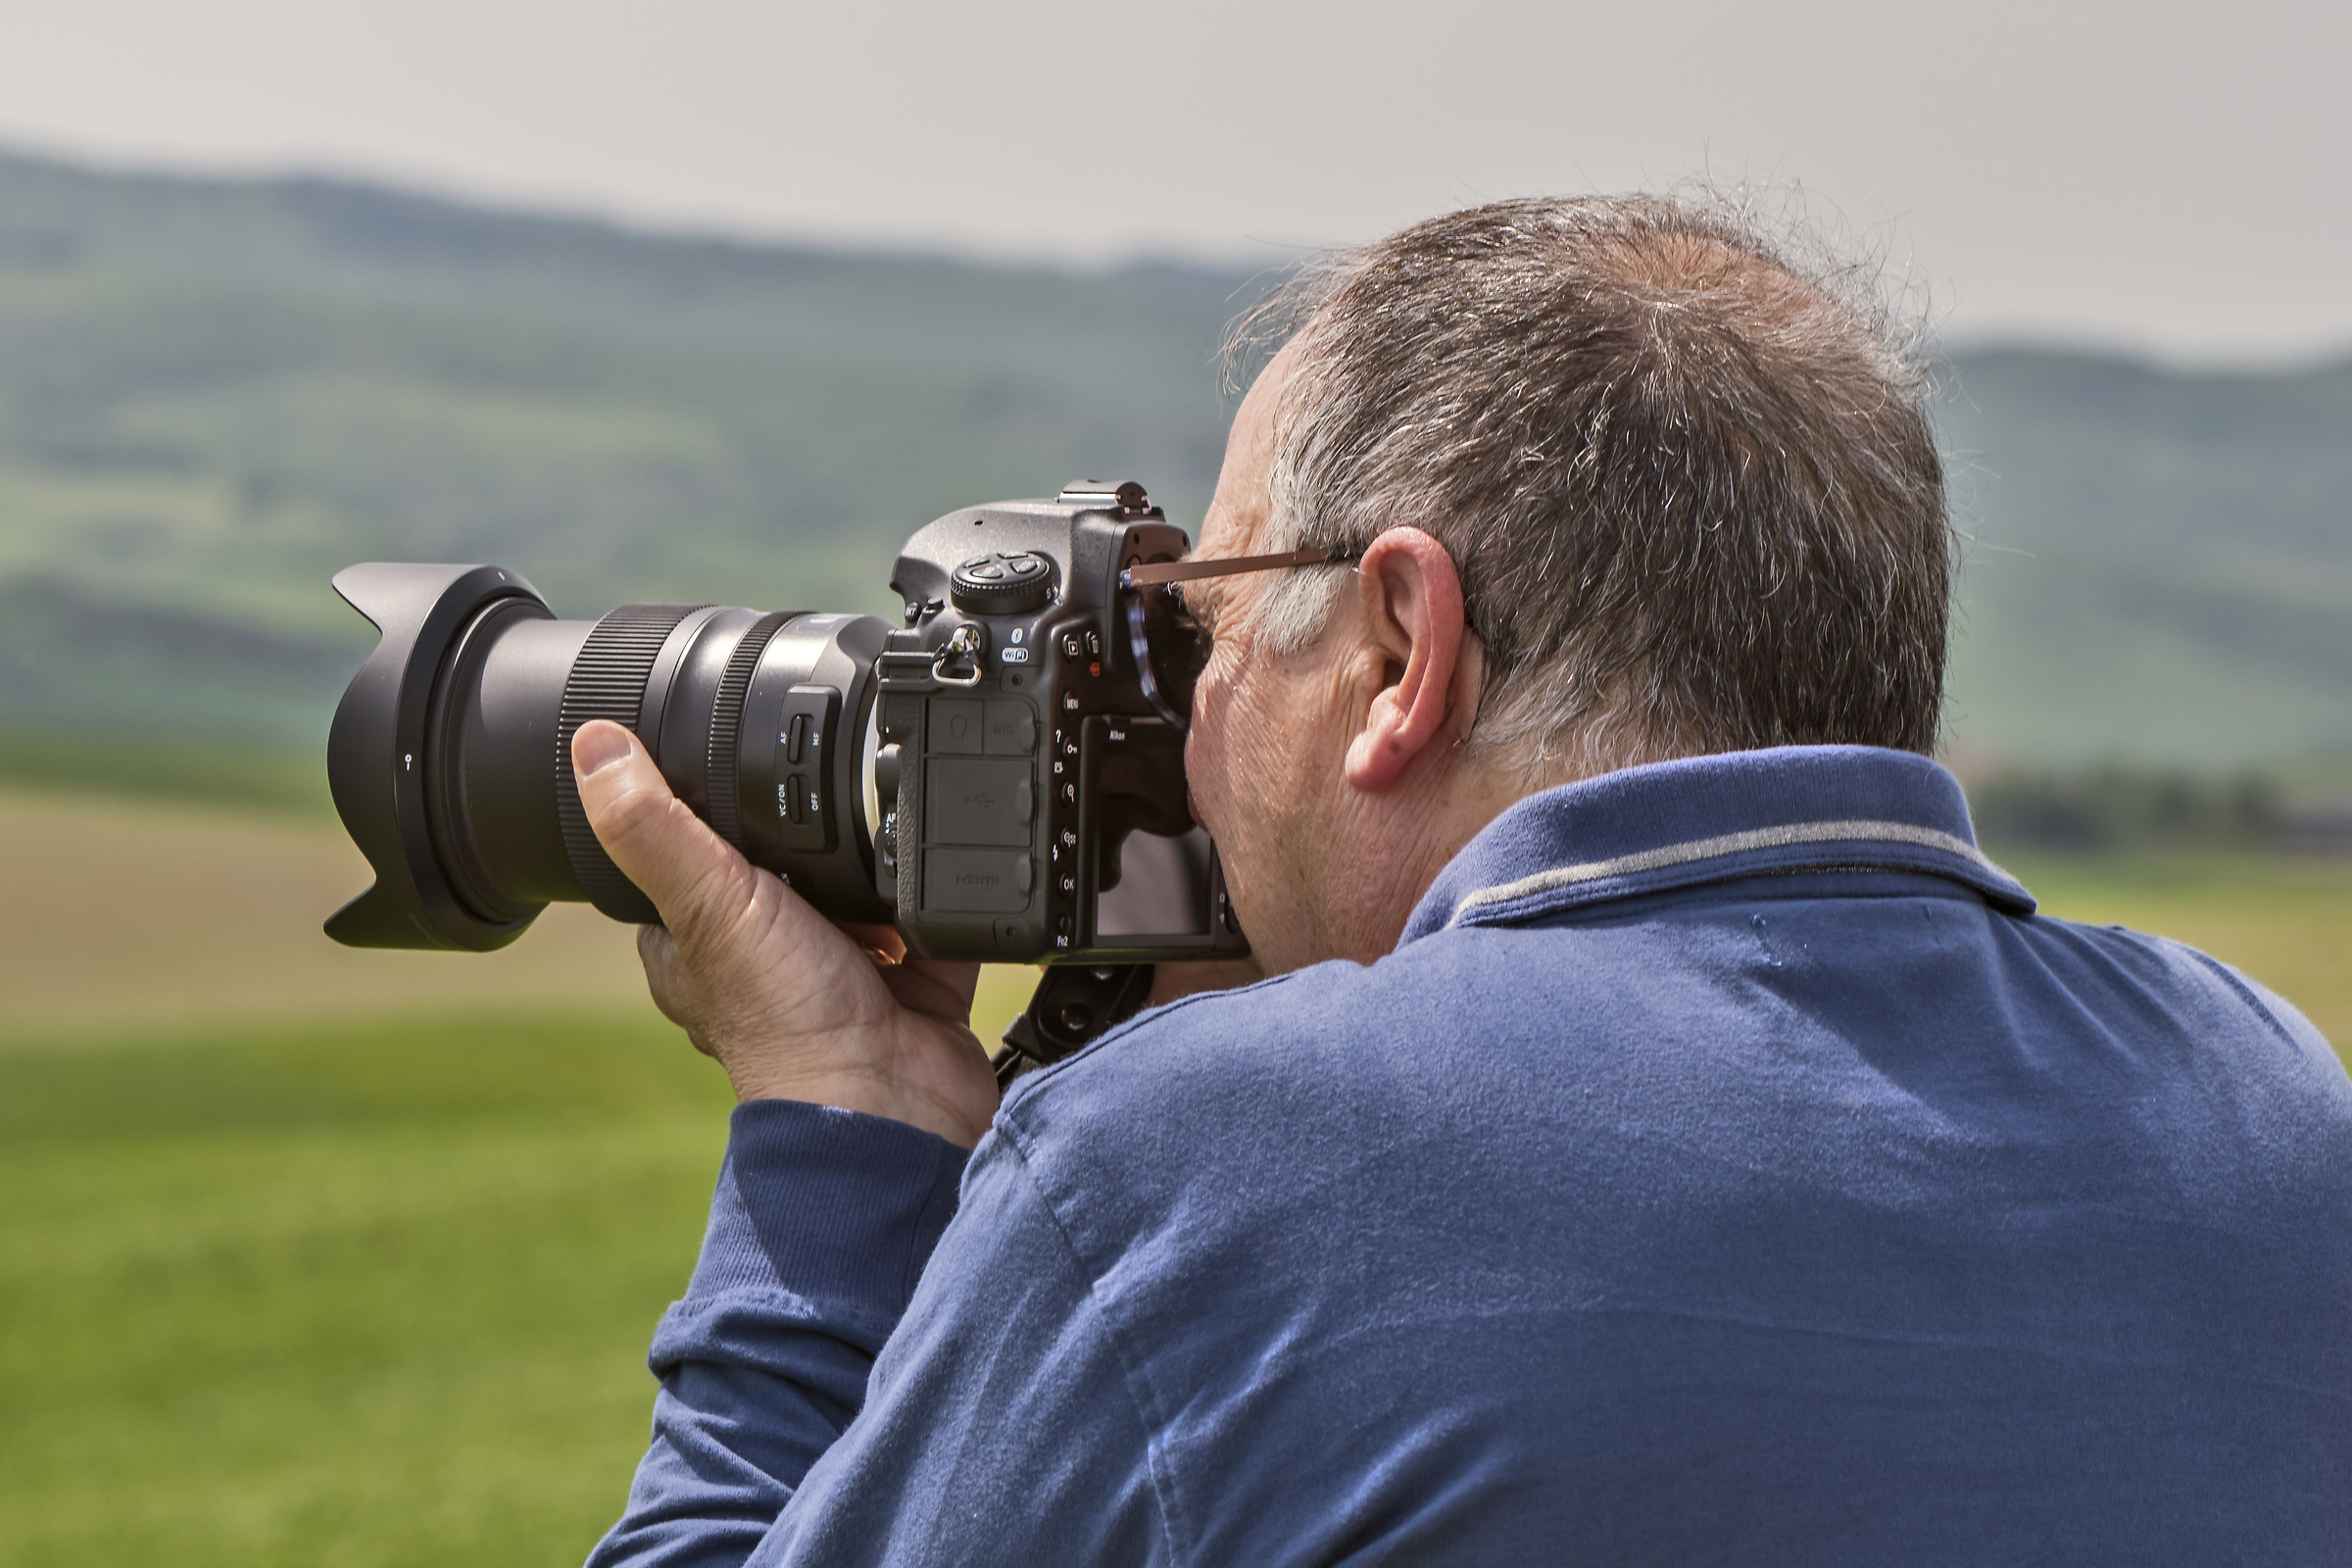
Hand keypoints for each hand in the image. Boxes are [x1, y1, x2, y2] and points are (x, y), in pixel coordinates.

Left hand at [570, 719, 999, 1146]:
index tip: (730, 761)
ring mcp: (847, 965)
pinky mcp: (918, 973)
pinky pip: (936, 910)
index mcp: (698, 939)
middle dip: (814, 829)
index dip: (706, 806)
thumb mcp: (706, 903)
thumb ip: (652, 825)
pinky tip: (942, 862)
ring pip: (864, 879)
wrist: (891, 1101)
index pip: (688, 849)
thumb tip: (593, 742)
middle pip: (789, 860)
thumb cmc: (786, 1024)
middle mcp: (769, 954)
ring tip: (887, 827)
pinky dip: (946, 889)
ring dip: (881, 853)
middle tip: (831, 793)